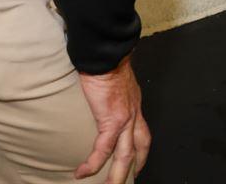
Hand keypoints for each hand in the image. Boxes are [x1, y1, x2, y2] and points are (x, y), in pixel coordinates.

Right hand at [75, 55, 150, 182]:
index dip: (141, 151)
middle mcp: (134, 113)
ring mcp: (125, 117)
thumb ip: (112, 94)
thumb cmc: (105, 63)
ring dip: (117, 174)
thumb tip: (100, 95)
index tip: (136, 162)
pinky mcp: (111, 119)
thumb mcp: (114, 83)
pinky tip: (83, 172)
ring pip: (125, 155)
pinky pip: (103, 148)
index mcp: (134, 105)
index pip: (143, 133)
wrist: (105, 54)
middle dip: (134, 168)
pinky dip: (94, 162)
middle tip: (124, 182)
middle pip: (139, 148)